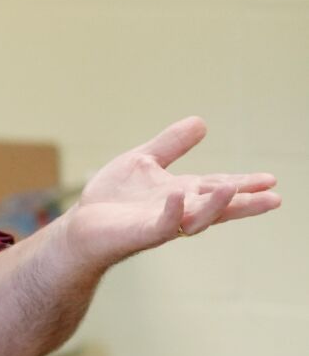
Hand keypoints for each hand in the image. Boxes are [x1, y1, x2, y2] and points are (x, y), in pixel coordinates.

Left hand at [62, 117, 280, 269]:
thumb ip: (171, 144)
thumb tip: (201, 122)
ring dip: (215, 205)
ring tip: (232, 188)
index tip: (271, 179)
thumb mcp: (143, 162)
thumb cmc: (113, 198)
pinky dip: (172, 212)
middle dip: (244, 202)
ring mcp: (160, 223)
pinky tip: (177, 196)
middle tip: (274, 197)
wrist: (80, 226)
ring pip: (196, 219)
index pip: (217, 187)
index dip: (243, 184)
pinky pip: (161, 225)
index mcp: (181, 193)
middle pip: (217, 207)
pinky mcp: (140, 233)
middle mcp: (177, 210)